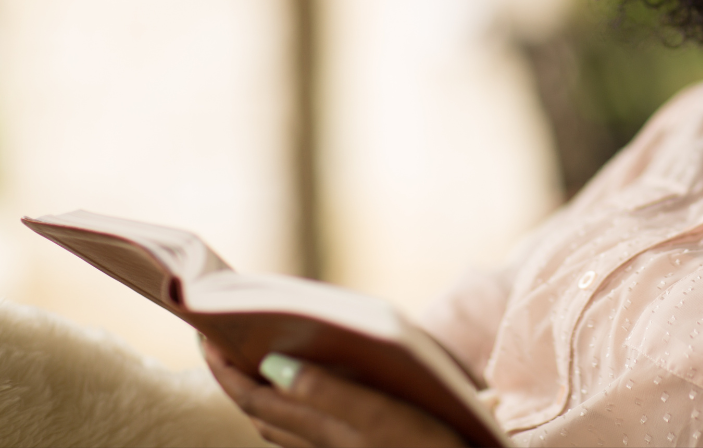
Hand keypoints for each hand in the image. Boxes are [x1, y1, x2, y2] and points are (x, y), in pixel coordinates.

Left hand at [203, 339, 464, 447]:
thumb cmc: (432, 447)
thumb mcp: (384, 417)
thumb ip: (328, 393)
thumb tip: (273, 364)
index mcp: (321, 431)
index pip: (253, 397)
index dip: (224, 368)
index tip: (204, 331)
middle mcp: (320, 443)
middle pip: (259, 407)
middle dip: (233, 373)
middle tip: (219, 332)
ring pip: (278, 419)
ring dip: (256, 387)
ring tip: (249, 352)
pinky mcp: (356, 446)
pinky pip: (302, 425)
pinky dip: (287, 401)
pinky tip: (301, 384)